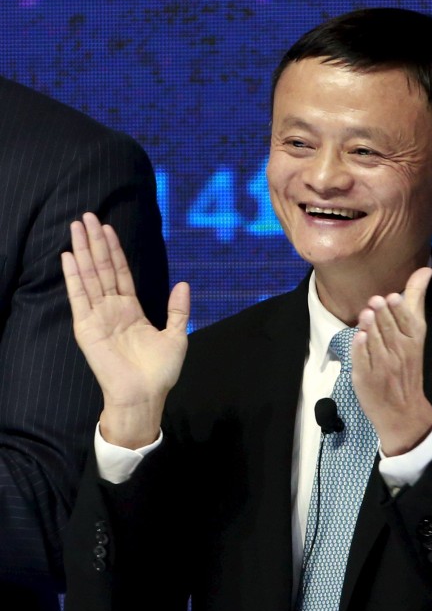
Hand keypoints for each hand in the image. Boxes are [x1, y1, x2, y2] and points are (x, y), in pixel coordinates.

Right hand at [62, 212, 189, 448]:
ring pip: (89, 277)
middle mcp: (112, 309)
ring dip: (82, 252)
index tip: (108, 227)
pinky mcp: (87, 328)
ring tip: (76, 227)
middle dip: (94, 242)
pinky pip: (79, 298)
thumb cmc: (160, 371)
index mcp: (131, 309)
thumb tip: (184, 284)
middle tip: (86, 216)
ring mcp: (98, 317)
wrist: (146, 395)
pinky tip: (68, 258)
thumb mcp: (177, 335)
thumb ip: (178, 309)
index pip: (120, 272)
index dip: (114, 250)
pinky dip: (73, 278)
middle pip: (101, 268)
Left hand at [351, 267, 431, 455]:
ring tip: (366, 315)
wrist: (403, 409)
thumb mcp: (416, 333)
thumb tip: (426, 269)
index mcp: (414, 339)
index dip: (398, 309)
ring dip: (370, 327)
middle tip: (375, 302)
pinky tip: (359, 338)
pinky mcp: (366, 377)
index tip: (392, 298)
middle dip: (382, 315)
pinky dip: (361, 348)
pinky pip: (362, 359)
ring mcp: (383, 365)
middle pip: (389, 329)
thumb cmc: (408, 364)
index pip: (407, 321)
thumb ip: (416, 300)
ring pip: (375, 341)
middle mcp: (400, 352)